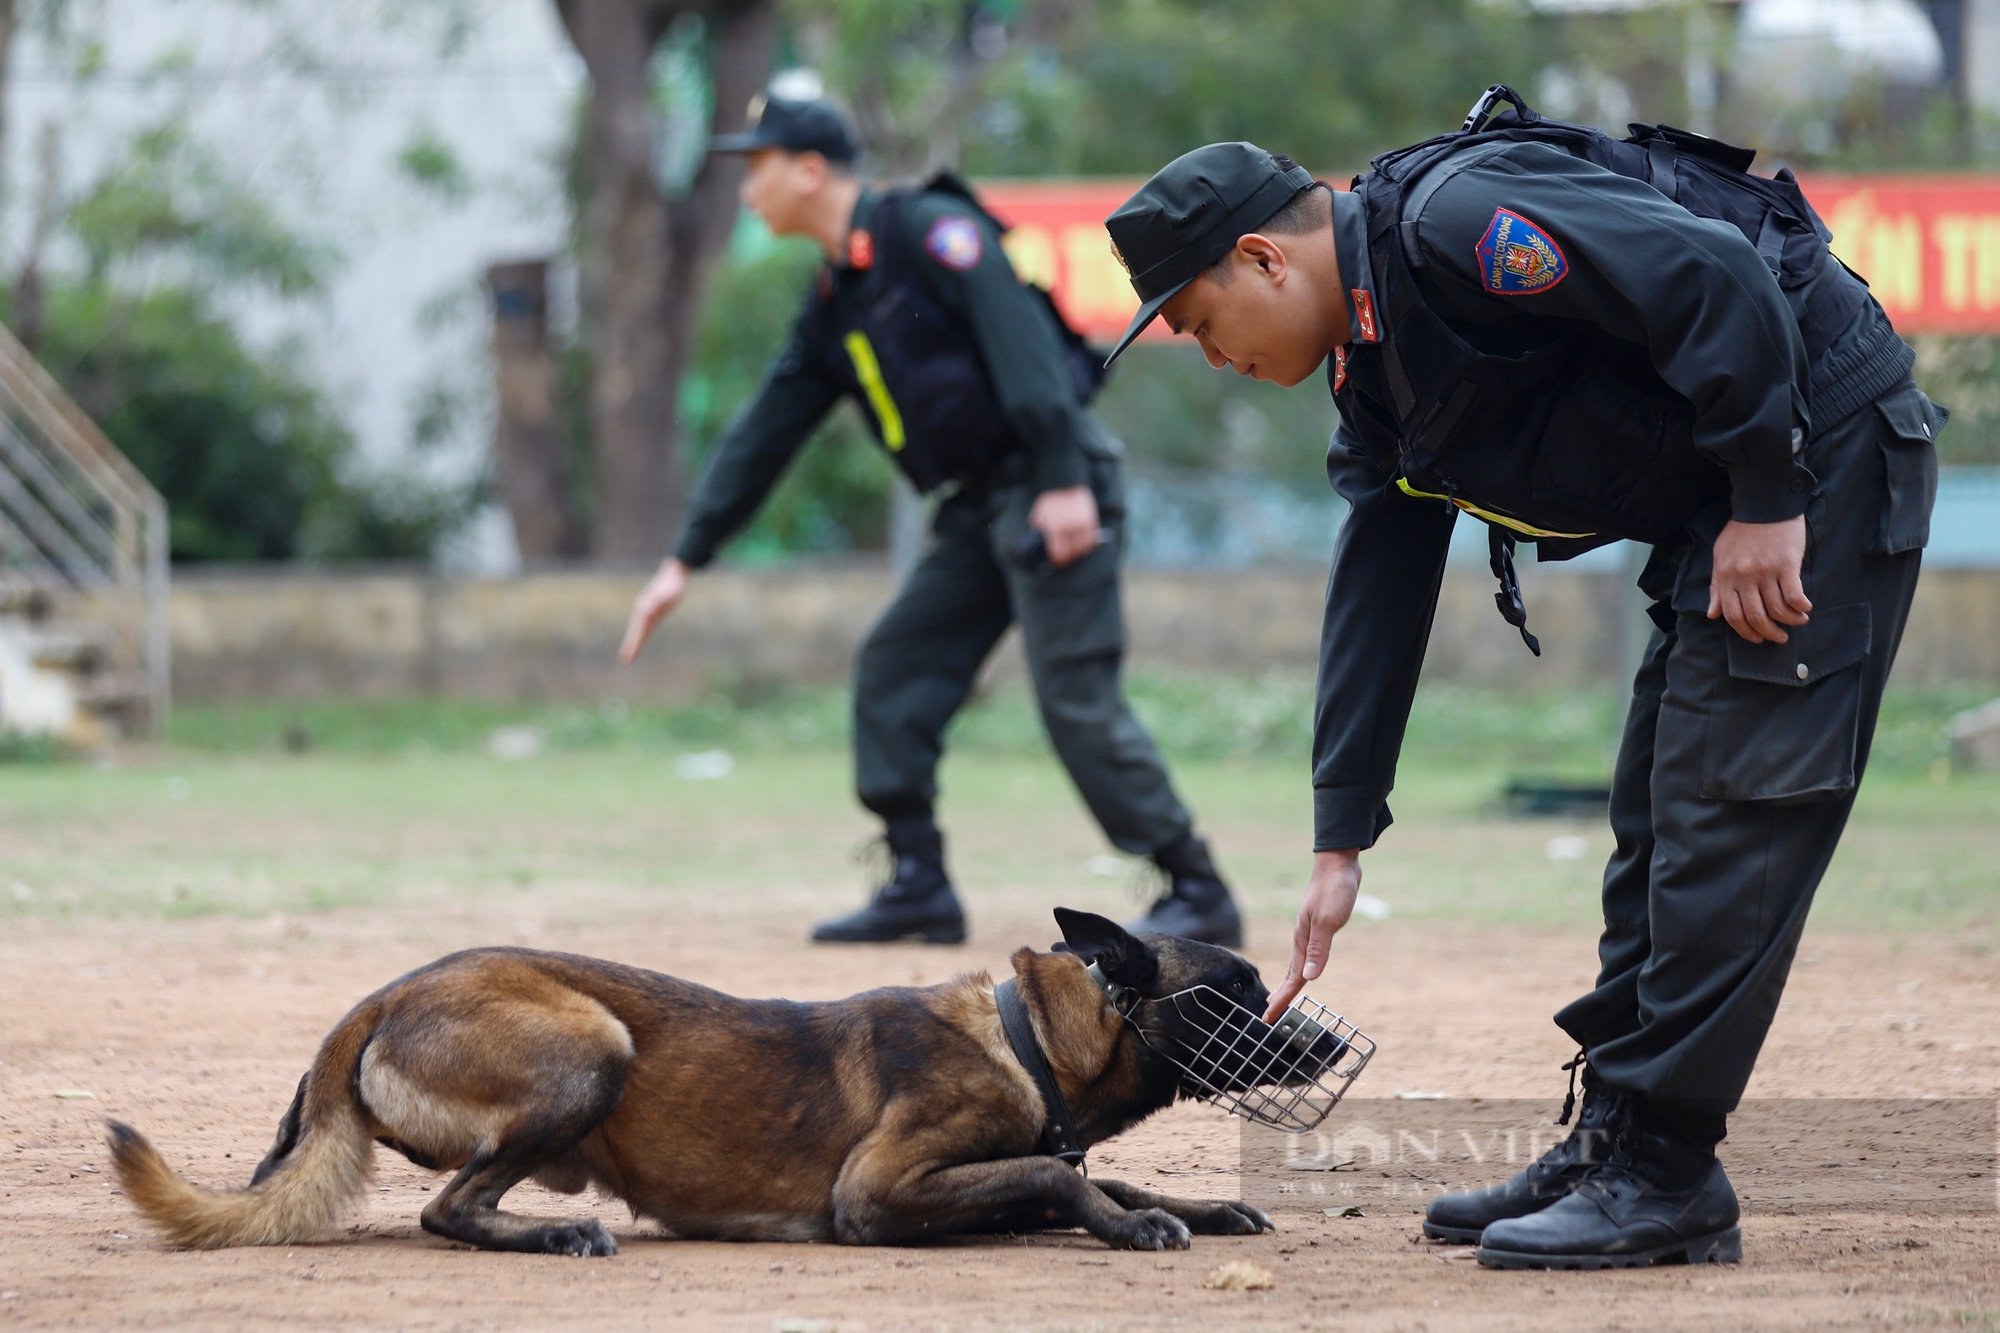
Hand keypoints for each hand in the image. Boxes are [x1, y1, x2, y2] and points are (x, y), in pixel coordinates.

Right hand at [619, 557, 690, 663]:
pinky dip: (641, 632)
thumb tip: (646, 612)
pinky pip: (645, 624)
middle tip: (625, 660)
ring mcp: (646, 609)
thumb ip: (657, 603)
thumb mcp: (668, 595)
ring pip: (639, 628)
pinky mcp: (652, 608)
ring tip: (629, 654)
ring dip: (634, 640)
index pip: (639, 632)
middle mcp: (643, 610)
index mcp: (645, 610)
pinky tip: (641, 636)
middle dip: (631, 646)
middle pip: (636, 631)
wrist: (676, 572)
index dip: (634, 644)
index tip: (628, 657)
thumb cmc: (673, 586)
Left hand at [1028, 485, 1101, 567]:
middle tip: (1066, 558)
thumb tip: (1042, 549)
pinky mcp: (1091, 521)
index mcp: (1055, 526)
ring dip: (1079, 552)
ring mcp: (1082, 524)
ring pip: (1084, 548)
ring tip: (1074, 552)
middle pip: (1073, 552)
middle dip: (1069, 557)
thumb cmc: (1050, 503)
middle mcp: (1070, 526)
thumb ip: (1041, 532)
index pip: (1060, 552)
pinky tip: (1082, 545)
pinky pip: (1091, 540)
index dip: (1059, 560)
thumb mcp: (1039, 516)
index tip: (1058, 561)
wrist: (1065, 485)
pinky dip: (1087, 545)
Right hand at [1263, 849, 1361, 1021]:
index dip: (1282, 999)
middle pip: (1290, 973)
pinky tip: (1306, 968)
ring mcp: (1309, 932)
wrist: (1338, 863)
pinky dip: (1303, 967)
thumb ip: (1320, 949)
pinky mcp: (1319, 926)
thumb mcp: (1329, 920)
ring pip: (1298, 964)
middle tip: (1271, 1015)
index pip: (1292, 977)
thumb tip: (1310, 978)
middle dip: (1280, 995)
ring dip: (1290, 982)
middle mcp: (1302, 938)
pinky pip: (1308, 954)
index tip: (1269, 1018)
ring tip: (1284, 996)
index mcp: (1302, 939)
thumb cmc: (1334, 890)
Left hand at [1707, 515, 1810, 644]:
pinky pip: (1794, 595)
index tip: (1756, 638)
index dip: (1745, 631)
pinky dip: (1800, 607)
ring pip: (1777, 609)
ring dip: (1789, 621)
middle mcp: (1744, 577)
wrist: (1764, 505)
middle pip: (1756, 616)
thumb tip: (1713, 614)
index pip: (1733, 614)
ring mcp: (1765, 572)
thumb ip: (1717, 586)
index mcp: (1726, 577)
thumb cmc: (1741, 531)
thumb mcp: (1721, 557)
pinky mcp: (1786, 565)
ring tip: (1797, 622)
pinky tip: (1805, 609)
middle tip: (1779, 638)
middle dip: (1768, 633)